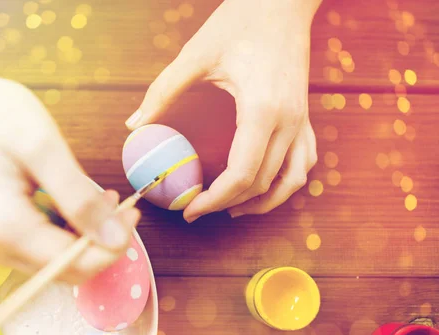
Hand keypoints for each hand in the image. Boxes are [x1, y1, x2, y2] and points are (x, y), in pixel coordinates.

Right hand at [0, 61, 138, 282]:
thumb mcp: (45, 149)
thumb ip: (80, 199)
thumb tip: (117, 239)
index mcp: (4, 229)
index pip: (74, 263)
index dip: (112, 245)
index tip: (132, 212)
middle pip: (67, 270)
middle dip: (101, 242)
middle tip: (117, 203)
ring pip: (58, 262)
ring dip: (87, 237)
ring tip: (100, 198)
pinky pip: (44, 250)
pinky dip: (68, 231)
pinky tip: (76, 203)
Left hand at [126, 0, 320, 221]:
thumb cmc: (241, 20)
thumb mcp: (196, 55)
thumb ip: (163, 91)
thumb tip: (134, 124)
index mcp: (262, 110)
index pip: (242, 175)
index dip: (214, 199)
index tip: (188, 208)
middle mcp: (289, 121)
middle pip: (261, 183)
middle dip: (227, 203)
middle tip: (195, 209)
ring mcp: (302, 120)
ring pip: (290, 180)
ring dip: (262, 202)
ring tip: (231, 210)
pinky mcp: (304, 115)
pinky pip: (303, 162)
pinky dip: (285, 182)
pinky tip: (263, 186)